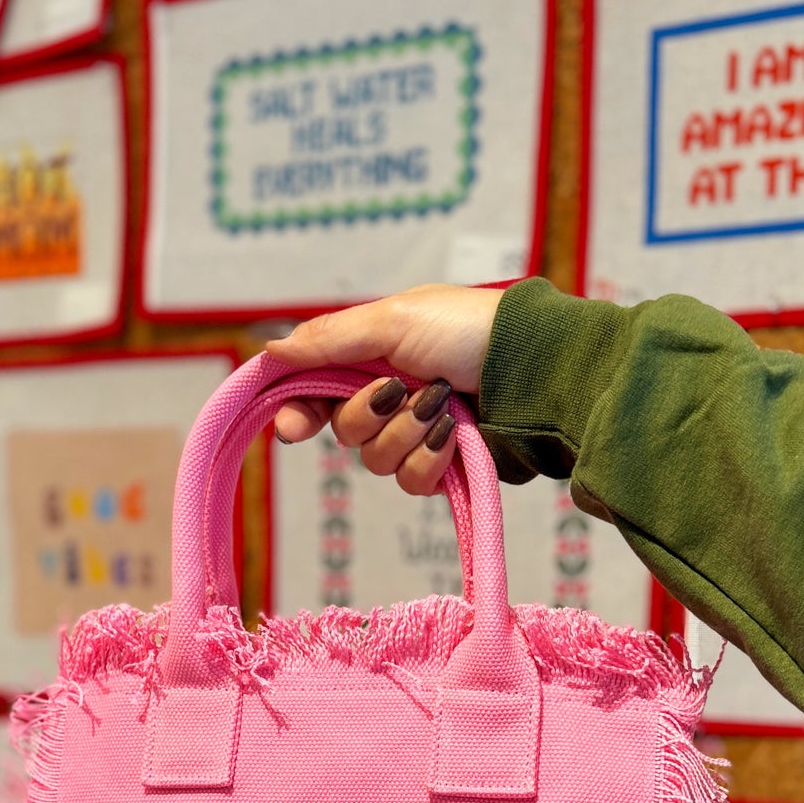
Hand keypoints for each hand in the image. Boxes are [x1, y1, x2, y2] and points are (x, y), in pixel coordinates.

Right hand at [265, 284, 504, 495]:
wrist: (532, 369)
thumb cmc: (467, 331)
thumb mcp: (393, 321)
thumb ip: (329, 340)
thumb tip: (270, 349)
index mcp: (371, 359)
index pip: (316, 393)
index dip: (299, 413)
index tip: (294, 428)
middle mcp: (390, 397)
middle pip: (344, 432)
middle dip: (370, 416)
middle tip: (399, 391)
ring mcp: (416, 434)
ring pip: (377, 461)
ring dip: (407, 434)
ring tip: (442, 406)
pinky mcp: (442, 465)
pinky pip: (411, 481)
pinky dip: (431, 459)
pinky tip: (454, 436)